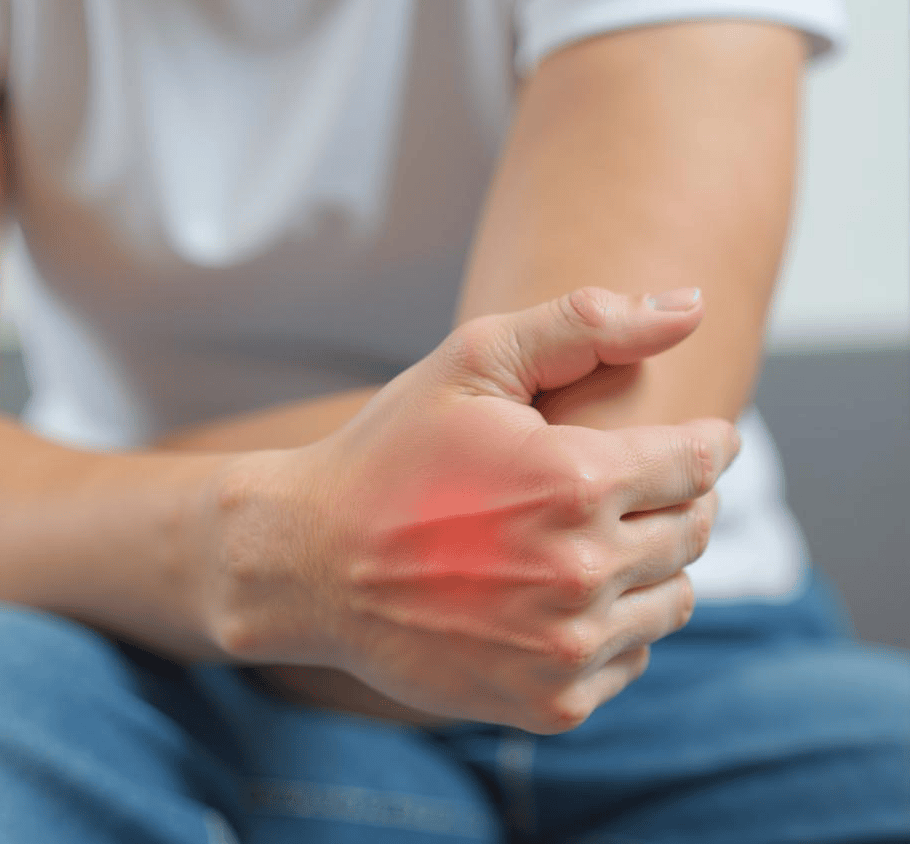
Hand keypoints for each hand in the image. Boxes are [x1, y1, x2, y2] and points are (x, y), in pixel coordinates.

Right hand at [215, 287, 738, 732]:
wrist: (308, 564)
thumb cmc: (390, 454)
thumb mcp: (471, 360)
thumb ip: (585, 323)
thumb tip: (693, 306)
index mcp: (576, 481)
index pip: (699, 462)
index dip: (700, 444)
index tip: (689, 442)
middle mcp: (583, 572)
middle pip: (693, 531)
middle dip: (669, 501)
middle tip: (616, 488)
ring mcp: (567, 647)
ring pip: (674, 600)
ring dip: (648, 567)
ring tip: (585, 541)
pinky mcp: (552, 703)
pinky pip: (630, 658)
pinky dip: (611, 627)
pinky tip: (557, 597)